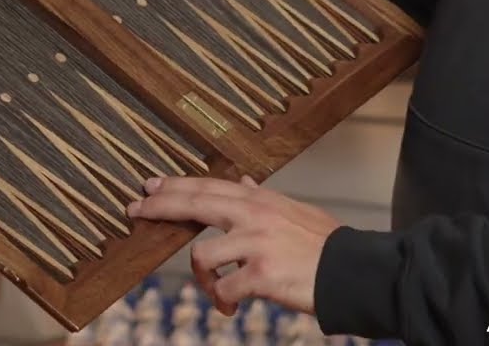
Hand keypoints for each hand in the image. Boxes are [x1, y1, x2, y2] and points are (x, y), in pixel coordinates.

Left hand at [126, 175, 340, 316]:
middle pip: (195, 204)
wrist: (354, 272)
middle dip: (160, 207)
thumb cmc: (325, 245)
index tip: (150, 185)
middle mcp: (255, 215)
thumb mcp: (295, 211)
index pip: (209, 186)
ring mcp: (256, 245)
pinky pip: (223, 290)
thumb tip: (245, 180)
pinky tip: (231, 308)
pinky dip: (222, 302)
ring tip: (217, 291)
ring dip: (202, 279)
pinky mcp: (260, 276)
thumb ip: (265, 198)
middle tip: (135, 211)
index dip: (176, 185)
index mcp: (261, 200)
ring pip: (201, 256)